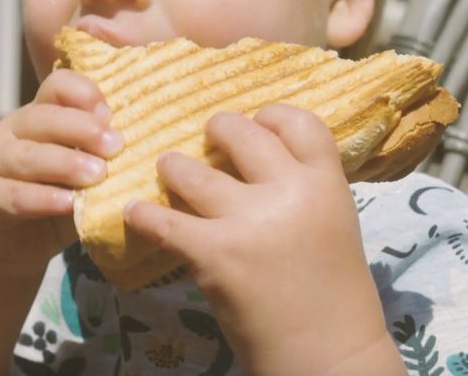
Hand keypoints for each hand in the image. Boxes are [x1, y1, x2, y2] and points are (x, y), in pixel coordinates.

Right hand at [0, 69, 123, 279]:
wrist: (8, 250)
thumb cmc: (52, 204)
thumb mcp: (80, 176)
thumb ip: (100, 159)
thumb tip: (144, 150)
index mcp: (38, 116)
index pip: (56, 86)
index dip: (83, 94)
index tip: (110, 114)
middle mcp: (10, 132)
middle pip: (41, 118)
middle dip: (81, 129)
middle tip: (115, 146)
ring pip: (26, 156)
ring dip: (65, 163)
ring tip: (98, 174)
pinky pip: (12, 195)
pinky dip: (41, 199)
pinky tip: (67, 203)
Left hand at [124, 105, 400, 373]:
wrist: (327, 355)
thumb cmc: (332, 292)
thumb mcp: (332, 222)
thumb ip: (301, 186)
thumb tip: (251, 155)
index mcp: (326, 183)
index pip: (298, 121)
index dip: (270, 115)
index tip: (255, 123)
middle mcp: (288, 193)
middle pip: (238, 131)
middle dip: (215, 131)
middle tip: (205, 141)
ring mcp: (248, 222)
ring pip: (188, 170)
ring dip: (173, 168)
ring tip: (170, 172)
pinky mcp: (213, 253)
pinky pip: (161, 220)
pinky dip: (143, 215)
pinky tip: (136, 213)